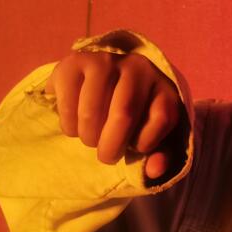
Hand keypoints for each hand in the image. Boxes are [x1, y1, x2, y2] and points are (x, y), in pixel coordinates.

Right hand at [45, 51, 183, 179]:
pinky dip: (67, 122)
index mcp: (164, 87)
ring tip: (89, 139)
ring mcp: (106, 60)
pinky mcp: (76, 61)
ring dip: (87, 135)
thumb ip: (159, 156)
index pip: (162, 117)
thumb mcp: (153, 135)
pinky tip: (74, 124)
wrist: (106, 83)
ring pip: (92, 110)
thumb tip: (153, 171)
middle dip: (110, 146)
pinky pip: (67, 99)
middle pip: (124, 114)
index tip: (136, 148)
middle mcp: (139, 67)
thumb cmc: (134, 117)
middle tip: (105, 156)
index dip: (145, 142)